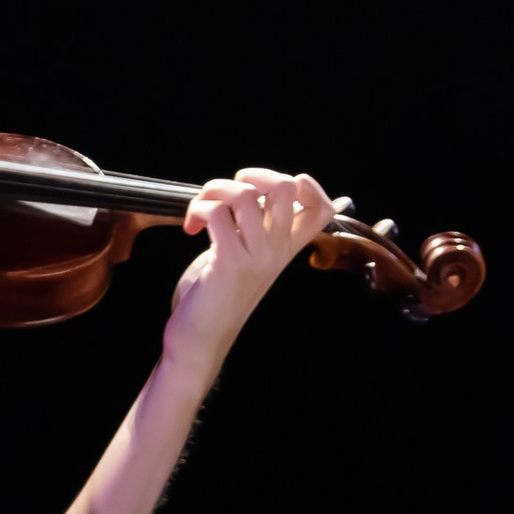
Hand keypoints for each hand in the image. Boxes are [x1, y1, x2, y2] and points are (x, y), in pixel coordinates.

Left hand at [164, 165, 339, 378]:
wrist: (200, 338)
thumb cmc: (217, 294)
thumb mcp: (246, 256)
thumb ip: (255, 228)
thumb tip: (251, 191)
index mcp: (286, 250)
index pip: (322, 209)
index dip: (306, 185)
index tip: (269, 189)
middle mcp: (278, 252)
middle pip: (286, 187)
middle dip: (252, 175)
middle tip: (228, 196)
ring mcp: (256, 257)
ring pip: (244, 195)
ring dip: (214, 191)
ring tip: (201, 209)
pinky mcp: (229, 262)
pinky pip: (216, 212)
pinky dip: (197, 210)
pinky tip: (191, 227)